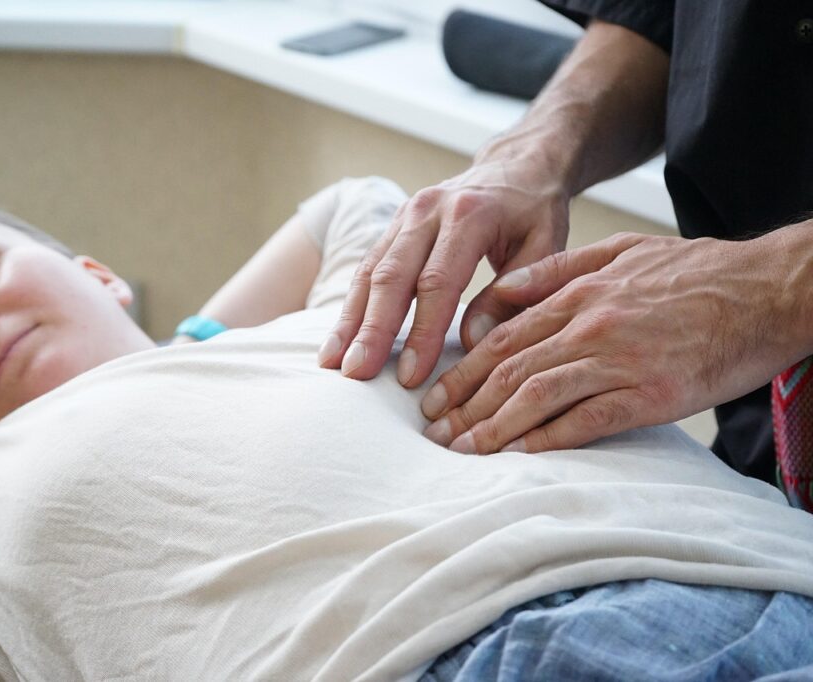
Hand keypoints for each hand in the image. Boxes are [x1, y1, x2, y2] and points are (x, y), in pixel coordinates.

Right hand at [318, 159, 570, 388]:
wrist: (516, 164)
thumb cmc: (535, 212)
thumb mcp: (545, 248)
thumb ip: (514, 295)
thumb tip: (473, 342)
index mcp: (469, 215)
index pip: (438, 281)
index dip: (421, 331)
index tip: (410, 375)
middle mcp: (428, 211)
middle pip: (391, 276)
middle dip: (372, 330)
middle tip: (356, 374)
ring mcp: (405, 216)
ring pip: (369, 272)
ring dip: (349, 320)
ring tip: (332, 362)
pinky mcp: (393, 227)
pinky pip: (365, 268)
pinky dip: (350, 306)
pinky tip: (337, 340)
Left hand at [421, 232, 794, 453]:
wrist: (767, 290)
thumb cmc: (695, 272)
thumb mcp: (619, 251)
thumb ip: (554, 269)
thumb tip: (499, 289)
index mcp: (577, 294)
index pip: (502, 339)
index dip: (461, 372)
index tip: (434, 398)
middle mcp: (588, 326)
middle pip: (509, 370)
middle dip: (464, 405)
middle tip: (433, 432)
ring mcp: (619, 360)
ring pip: (538, 395)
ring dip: (494, 427)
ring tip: (462, 450)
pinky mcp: (651, 392)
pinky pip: (588, 419)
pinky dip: (550, 438)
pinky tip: (521, 455)